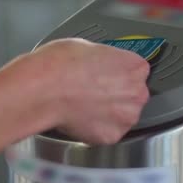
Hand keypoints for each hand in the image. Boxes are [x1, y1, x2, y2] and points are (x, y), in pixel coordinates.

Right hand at [31, 38, 150, 144]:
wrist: (45, 89)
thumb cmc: (61, 65)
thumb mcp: (89, 47)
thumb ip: (105, 60)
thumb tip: (101, 65)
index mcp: (135, 67)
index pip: (136, 71)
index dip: (118, 73)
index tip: (107, 75)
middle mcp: (137, 93)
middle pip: (133, 95)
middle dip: (117, 95)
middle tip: (93, 91)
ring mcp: (126, 117)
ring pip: (122, 116)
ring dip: (109, 113)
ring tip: (85, 106)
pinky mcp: (112, 136)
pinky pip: (108, 132)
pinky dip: (96, 128)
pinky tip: (81, 118)